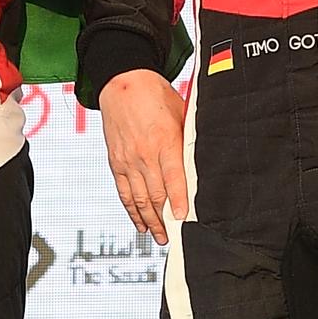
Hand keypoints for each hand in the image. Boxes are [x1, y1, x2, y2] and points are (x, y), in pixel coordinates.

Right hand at [99, 69, 186, 243]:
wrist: (122, 82)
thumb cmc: (154, 95)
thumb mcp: (180, 113)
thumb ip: (187, 140)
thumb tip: (200, 163)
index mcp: (163, 141)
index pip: (173, 178)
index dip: (179, 200)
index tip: (184, 218)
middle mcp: (143, 154)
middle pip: (155, 194)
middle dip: (165, 219)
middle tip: (175, 236)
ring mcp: (128, 160)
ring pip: (139, 199)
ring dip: (150, 221)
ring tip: (160, 236)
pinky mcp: (116, 162)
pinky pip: (124, 193)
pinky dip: (132, 211)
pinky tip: (140, 223)